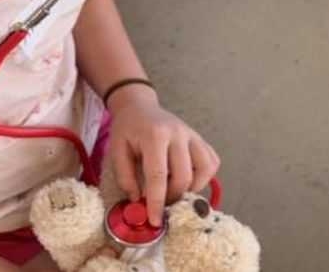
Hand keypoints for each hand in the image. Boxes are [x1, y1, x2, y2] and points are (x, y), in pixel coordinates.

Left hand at [104, 86, 219, 225]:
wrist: (139, 107)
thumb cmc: (127, 129)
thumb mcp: (117, 150)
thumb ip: (125, 177)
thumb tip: (137, 201)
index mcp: (155, 135)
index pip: (158, 175)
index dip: (157, 201)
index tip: (155, 220)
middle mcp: (178, 133)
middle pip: (183, 176)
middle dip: (172, 197)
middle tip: (160, 203)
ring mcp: (193, 135)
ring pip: (205, 170)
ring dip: (191, 188)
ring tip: (174, 189)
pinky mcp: (201, 139)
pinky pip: (212, 162)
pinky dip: (203, 177)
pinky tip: (187, 178)